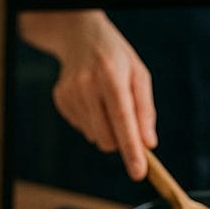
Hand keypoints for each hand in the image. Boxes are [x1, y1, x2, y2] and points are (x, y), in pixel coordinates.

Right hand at [19, 9, 156, 178]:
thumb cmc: (116, 58)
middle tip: (126, 124)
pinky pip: (82, 129)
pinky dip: (92, 122)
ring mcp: (70, 94)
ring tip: (106, 103)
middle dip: (121, 141)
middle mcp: (87, 85)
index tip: (138, 172)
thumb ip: (145, 110)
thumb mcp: (139, 75)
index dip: (131, 149)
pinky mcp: (61, 100)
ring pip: (94, 136)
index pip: (123, 121)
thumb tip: (148, 143)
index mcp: (111, 76)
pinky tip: (92, 100)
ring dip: (106, 130)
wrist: (80, 37)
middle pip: (107, 137)